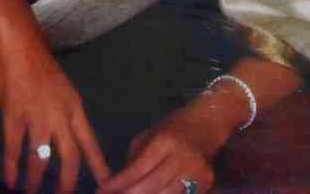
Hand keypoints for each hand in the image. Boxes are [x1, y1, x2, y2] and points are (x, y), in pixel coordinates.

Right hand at [0, 26, 111, 193]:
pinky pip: (14, 150)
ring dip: (36, 181)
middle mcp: (60, 114)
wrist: (19, 42)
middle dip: (67, 184)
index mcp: (75, 106)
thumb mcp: (61, 88)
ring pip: (41, 160)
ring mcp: (37, 116)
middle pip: (70, 158)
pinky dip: (12, 169)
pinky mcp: (14, 115)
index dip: (99, 166)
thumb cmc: (40, 63)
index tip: (109, 185)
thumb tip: (65, 135)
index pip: (91, 142)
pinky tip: (11, 182)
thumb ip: (64, 112)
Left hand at [96, 110, 216, 193]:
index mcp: (165, 141)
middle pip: (151, 187)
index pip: (139, 168)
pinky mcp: (206, 183)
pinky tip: (153, 193)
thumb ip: (134, 160)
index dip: (119, 183)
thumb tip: (115, 184)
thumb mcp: (150, 135)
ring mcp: (196, 172)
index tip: (102, 190)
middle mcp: (182, 157)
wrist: (207, 124)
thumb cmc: (173, 127)